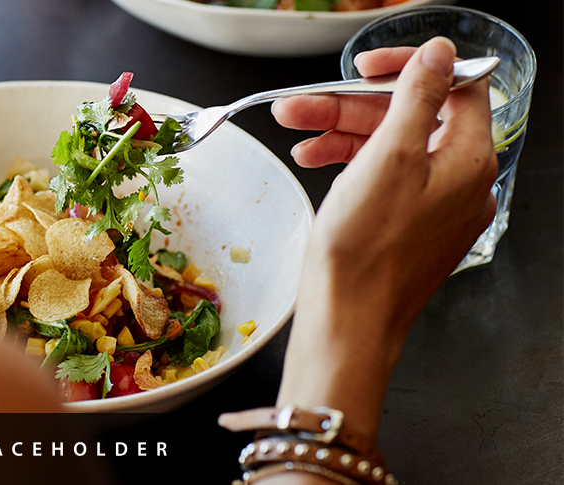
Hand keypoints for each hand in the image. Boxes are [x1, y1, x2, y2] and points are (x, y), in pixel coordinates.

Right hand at [274, 37, 497, 443]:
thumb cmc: (365, 253)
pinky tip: (314, 161)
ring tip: (295, 134)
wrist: (347, 321)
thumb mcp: (388, 158)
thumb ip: (417, 98)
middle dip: (352, 106)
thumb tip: (439, 56)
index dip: (406, 69)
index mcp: (467, 161)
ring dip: (341, 133)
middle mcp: (459, 183)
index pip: (452, 88)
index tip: (363, 68)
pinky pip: (384, 179)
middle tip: (302, 105)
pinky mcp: (408, 227)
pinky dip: (349, 164)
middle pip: (411, 118)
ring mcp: (434, 207)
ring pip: (391, 148)